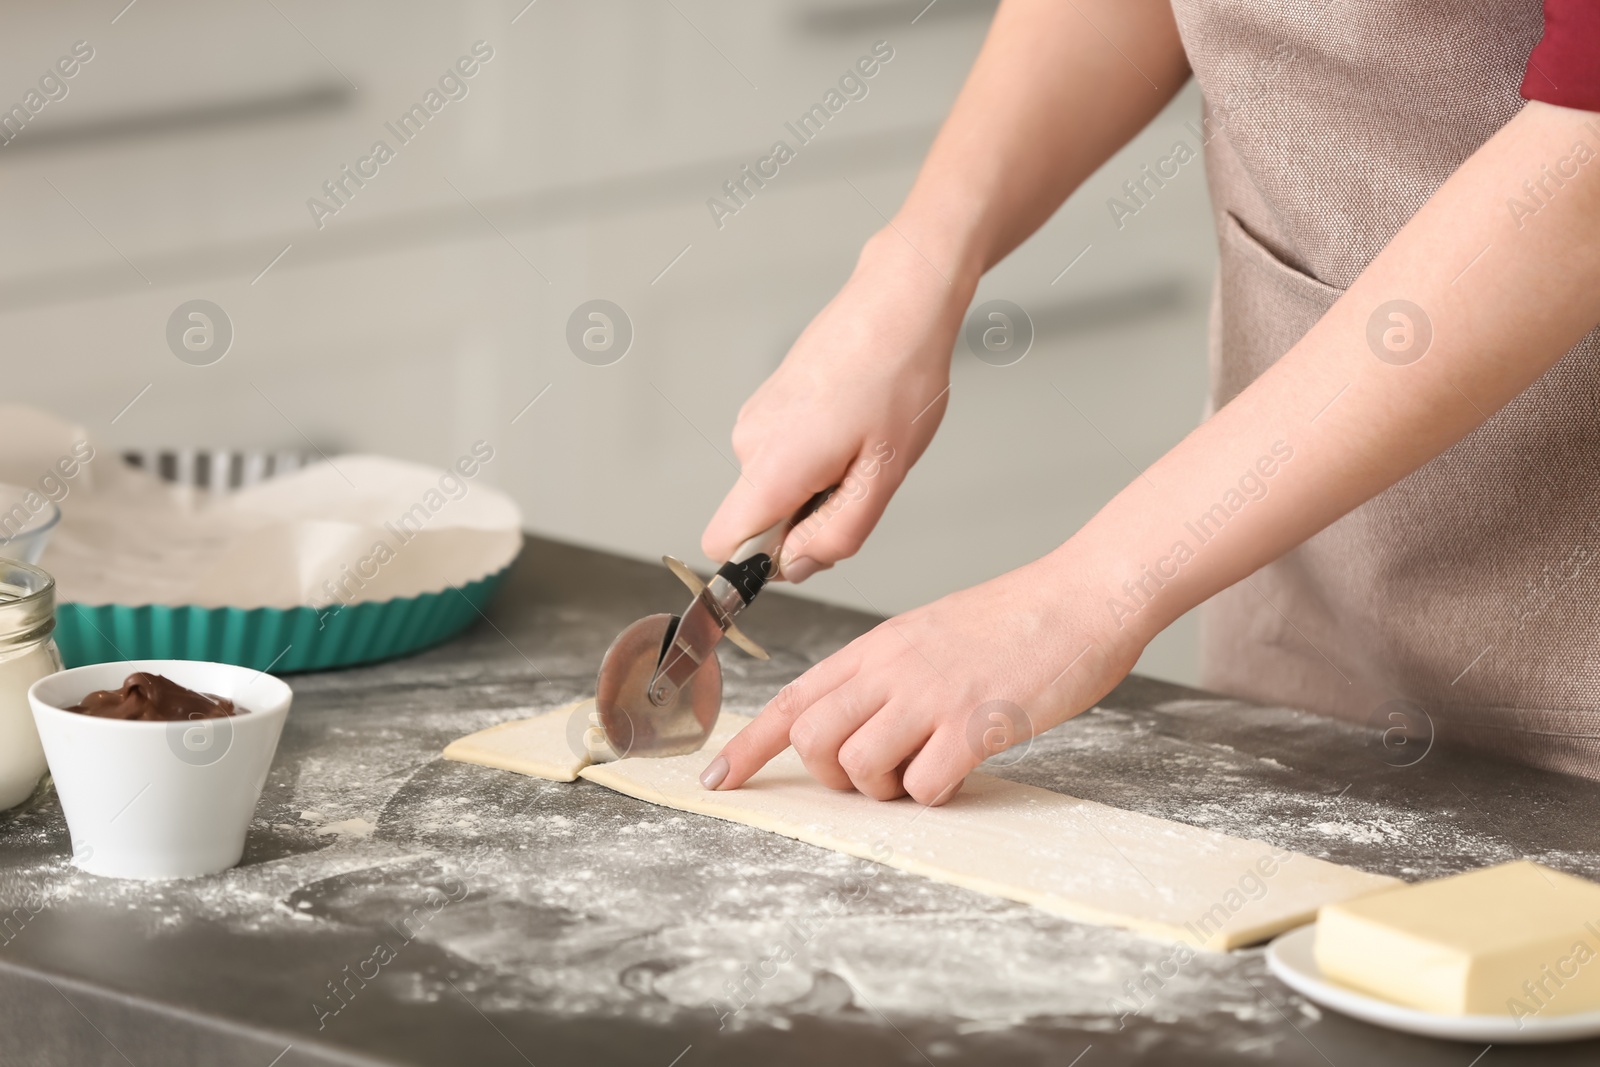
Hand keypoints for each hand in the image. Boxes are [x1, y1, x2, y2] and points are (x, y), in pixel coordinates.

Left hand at [698, 547, 1145, 804]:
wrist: (1083, 597)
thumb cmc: (1014, 621)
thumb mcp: (927, 634)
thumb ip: (885, 674)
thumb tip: (853, 722)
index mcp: (876, 647)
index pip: (791, 700)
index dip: (748, 746)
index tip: (717, 778)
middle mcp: (891, 669)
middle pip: (812, 740)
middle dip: (831, 776)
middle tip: (878, 772)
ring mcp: (931, 696)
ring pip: (859, 768)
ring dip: (886, 788)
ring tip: (928, 765)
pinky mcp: (975, 723)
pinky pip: (923, 786)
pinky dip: (936, 793)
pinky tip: (964, 767)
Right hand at [700, 229, 973, 580]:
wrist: (898, 302)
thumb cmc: (899, 378)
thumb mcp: (883, 474)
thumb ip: (837, 534)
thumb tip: (796, 567)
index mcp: (770, 466)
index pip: (721, 545)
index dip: (761, 563)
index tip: (812, 543)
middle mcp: (748, 443)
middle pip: (758, 520)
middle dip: (807, 519)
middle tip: (862, 477)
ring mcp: (755, 418)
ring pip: (776, 488)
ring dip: (818, 485)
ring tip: (864, 442)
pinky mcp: (769, 403)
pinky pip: (783, 457)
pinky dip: (817, 456)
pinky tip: (854, 423)